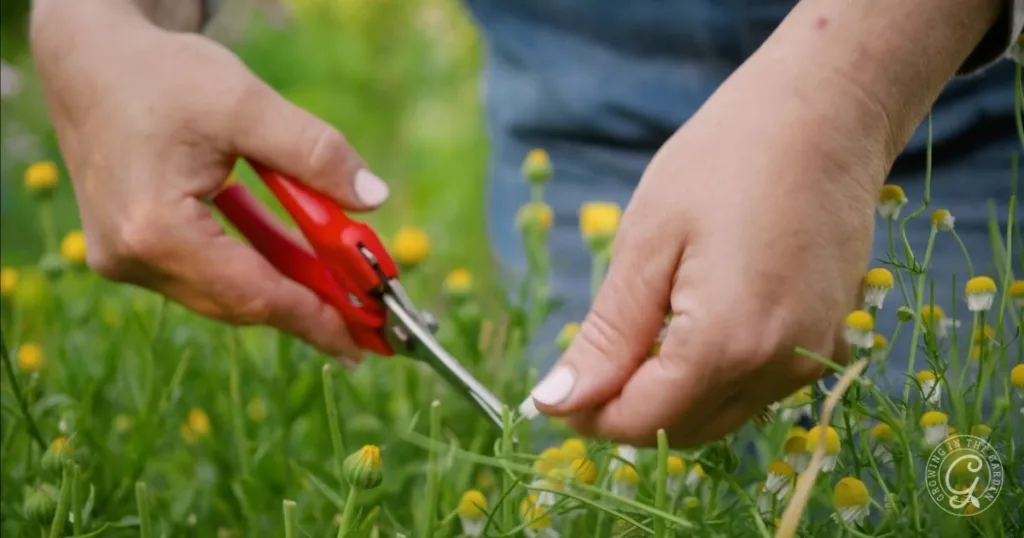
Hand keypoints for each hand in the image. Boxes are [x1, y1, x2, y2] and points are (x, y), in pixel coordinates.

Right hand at [30, 1, 388, 360]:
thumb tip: (374, 198)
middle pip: (238, 301)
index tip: (363, 342)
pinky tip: (298, 259)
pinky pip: (205, 271)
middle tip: (365, 321)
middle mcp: (132, 258)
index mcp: (155, 229)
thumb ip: (315, 153)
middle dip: (307, 307)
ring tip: (342, 290)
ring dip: (283, 284)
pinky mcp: (128, 249)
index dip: (315, 319)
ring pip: (223, 290)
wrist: (91, 60)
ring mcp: (124, 259)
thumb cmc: (162, 75)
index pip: (253, 293)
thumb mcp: (247, 104)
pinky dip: (254, 263)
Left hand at [522, 0, 1003, 447]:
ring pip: (720, 416)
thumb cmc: (725, 161)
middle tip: (587, 361)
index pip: (642, 421)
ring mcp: (811, 357)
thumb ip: (606, 337)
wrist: (826, 114)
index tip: (551, 393)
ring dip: (669, 396)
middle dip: (625, 409)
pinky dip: (711, 378)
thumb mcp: (647, 244)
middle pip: (682, 428)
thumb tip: (555, 404)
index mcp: (726, 343)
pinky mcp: (828, 340)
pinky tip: (689, 326)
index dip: (586, 416)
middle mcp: (778, 367)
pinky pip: (755, 389)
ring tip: (638, 333)